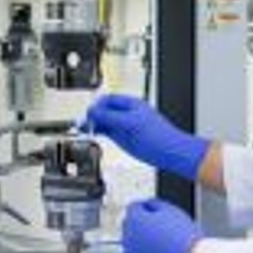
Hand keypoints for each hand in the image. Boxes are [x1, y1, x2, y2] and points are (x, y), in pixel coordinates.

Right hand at [85, 94, 209, 179]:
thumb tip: (93, 112)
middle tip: (82, 123)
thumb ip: (110, 117)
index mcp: (131, 104)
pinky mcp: (123, 137)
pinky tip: (92, 134)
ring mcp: (124, 125)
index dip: (96, 106)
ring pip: (103, 121)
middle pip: (103, 110)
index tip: (88, 114)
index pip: (107, 100)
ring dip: (93, 124)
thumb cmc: (158, 135)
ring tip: (84, 129)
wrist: (169, 151)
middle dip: (92, 115)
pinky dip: (97, 132)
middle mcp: (126, 113)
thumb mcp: (130, 123)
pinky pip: (106, 131)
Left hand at [121, 198, 203, 252]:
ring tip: (160, 238)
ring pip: (130, 238)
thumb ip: (153, 203)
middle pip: (129, 221)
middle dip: (141, 220)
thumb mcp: (170, 209)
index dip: (146, 206)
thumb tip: (147, 204)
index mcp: (135, 218)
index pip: (134, 206)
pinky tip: (154, 250)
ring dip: (139, 235)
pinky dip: (139, 251)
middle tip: (159, 225)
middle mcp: (128, 234)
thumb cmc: (182, 232)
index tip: (157, 212)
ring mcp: (130, 250)